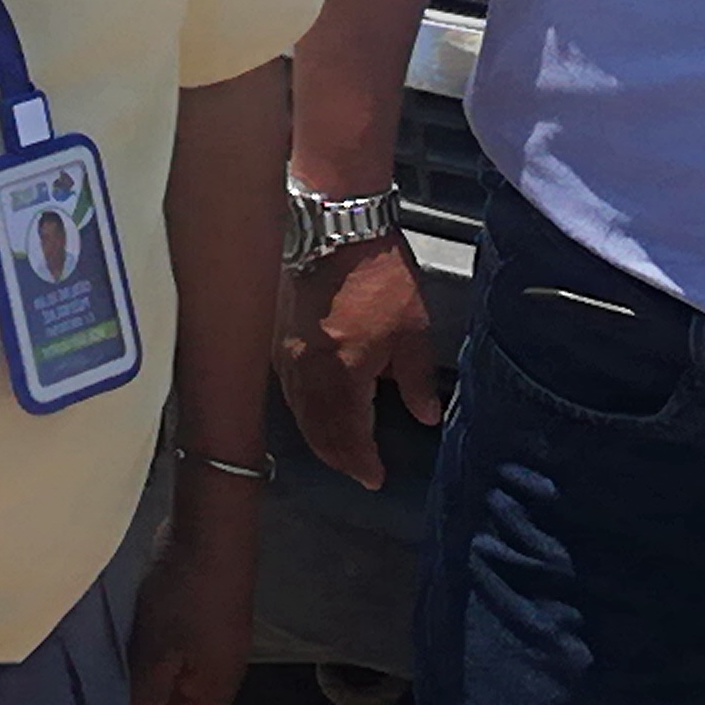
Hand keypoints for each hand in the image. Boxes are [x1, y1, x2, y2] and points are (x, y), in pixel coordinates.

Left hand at [123, 481, 261, 704]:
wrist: (213, 529)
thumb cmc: (187, 593)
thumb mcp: (159, 650)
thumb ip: (141, 697)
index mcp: (208, 699)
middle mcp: (210, 686)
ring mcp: (204, 659)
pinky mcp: (192, 634)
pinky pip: (164, 685)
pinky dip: (141, 702)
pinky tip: (116, 697)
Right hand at [275, 235, 446, 494]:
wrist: (335, 227)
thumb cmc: (379, 276)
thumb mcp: (412, 330)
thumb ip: (416, 380)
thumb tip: (425, 415)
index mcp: (341, 376)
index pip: (347, 437)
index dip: (362, 463)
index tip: (376, 477)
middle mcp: (306, 374)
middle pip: (317, 433)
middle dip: (338, 457)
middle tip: (358, 470)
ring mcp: (286, 356)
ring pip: (299, 413)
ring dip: (320, 437)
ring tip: (340, 448)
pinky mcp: (278, 337)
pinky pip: (289, 390)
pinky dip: (304, 410)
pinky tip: (316, 409)